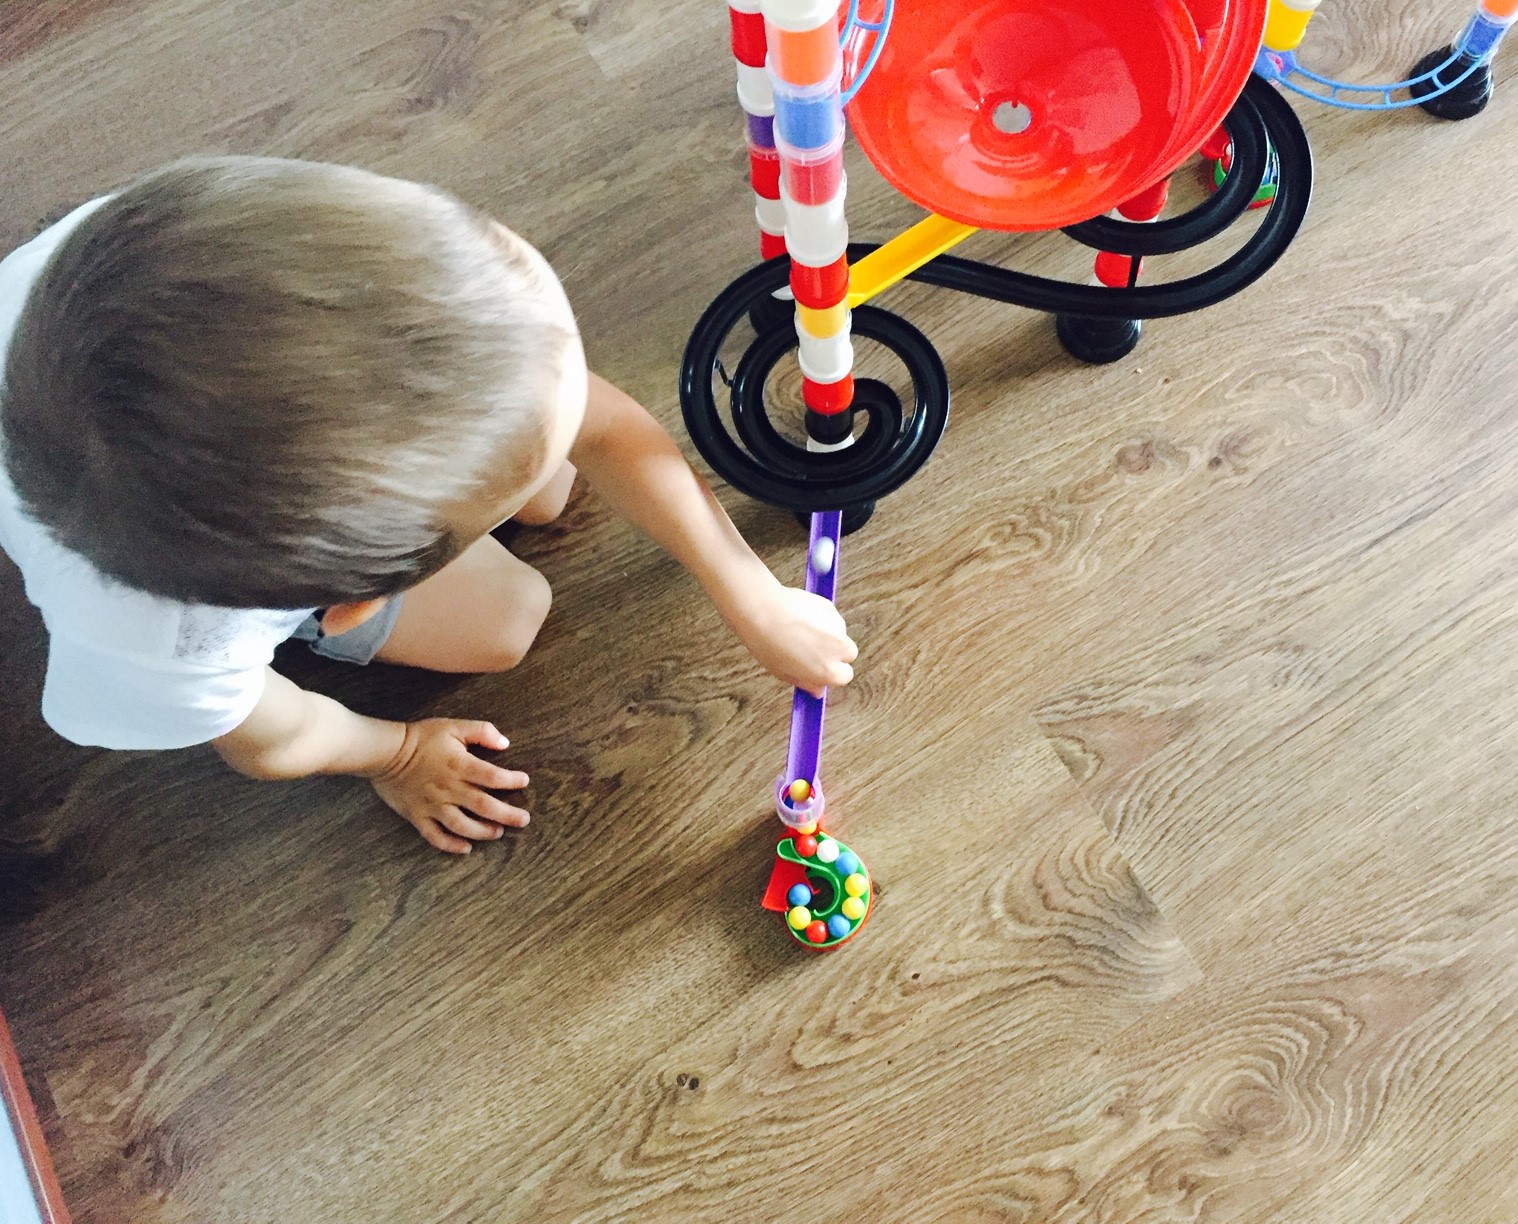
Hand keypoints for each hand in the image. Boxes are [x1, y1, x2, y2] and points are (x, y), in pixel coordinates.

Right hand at [370, 719, 529, 853]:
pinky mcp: (418, 816)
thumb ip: (481, 731)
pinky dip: (451, 846)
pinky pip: (435, 836)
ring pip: (462, 825)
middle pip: (483, 805)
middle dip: (507, 814)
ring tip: (498, 833)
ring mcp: (433, 805)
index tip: (524, 781)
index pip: (492, 776)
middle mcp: (448, 788)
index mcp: (459, 765)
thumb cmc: (421, 737)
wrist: (385, 752)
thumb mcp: (453, 726)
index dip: (511, 780)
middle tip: (523, 819)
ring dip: (483, 832)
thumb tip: (505, 743)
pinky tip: (466, 848)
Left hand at [726, 580, 858, 696]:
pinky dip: (822, 620)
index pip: (845, 676)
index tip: (820, 670)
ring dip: (829, 635)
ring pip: (840, 634)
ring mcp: (837, 626)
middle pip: (848, 654)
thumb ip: (806, 682)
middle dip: (836, 653)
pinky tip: (801, 619)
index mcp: (828, 670)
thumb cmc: (768, 643)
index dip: (832, 673)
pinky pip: (831, 618)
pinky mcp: (830, 607)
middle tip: (813, 651)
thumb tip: (817, 690)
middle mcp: (839, 649)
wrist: (762, 610)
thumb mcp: (784, 673)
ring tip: (802, 633)